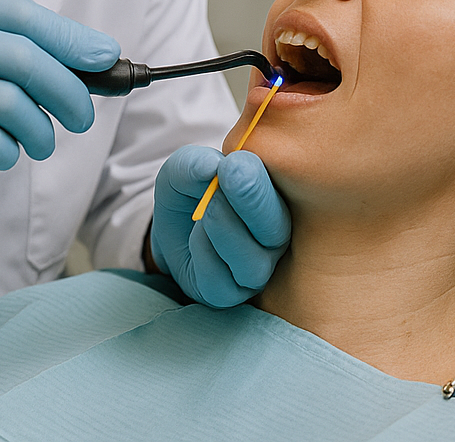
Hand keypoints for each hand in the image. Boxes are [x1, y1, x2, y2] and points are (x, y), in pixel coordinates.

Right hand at [0, 0, 119, 240]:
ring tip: (39, 142)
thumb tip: (84, 58)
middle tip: (83, 116)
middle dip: (69, 91)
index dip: (68, 37)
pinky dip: (8, 152)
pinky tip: (1, 154)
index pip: (16, 13)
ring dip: (40, 130)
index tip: (106, 56)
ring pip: (13, 104)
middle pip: (24, 59)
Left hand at [150, 145, 290, 306]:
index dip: (260, 184)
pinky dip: (205, 253)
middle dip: (253, 201)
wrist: (170, 227)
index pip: (284, 199)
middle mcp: (272, 240)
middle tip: (229, 174)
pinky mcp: (227, 293)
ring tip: (207, 205)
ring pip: (253, 264)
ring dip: (226, 229)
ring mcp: (254, 271)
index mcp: (276, 203)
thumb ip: (195, 164)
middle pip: (277, 232)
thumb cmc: (189, 192)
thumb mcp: (184, 169)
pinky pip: (222, 282)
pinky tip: (196, 234)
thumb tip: (212, 166)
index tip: (236, 162)